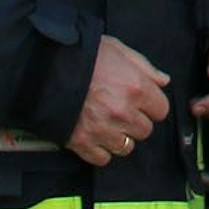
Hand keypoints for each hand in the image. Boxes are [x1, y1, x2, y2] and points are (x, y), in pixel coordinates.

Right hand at [66, 36, 169, 166]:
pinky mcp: (82, 142)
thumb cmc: (83, 54)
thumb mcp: (119, 50)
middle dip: (136, 122)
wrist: (45, 67)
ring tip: (107, 122)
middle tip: (121, 111)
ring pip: (126, 147)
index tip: (142, 103)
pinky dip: (100, 150)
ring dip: (119, 137)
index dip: (152, 105)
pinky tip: (94, 134)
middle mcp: (122, 111)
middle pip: (145, 131)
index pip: (161, 110)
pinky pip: (103, 158)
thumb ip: (145, 67)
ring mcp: (102, 129)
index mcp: (136, 87)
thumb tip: (163, 81)